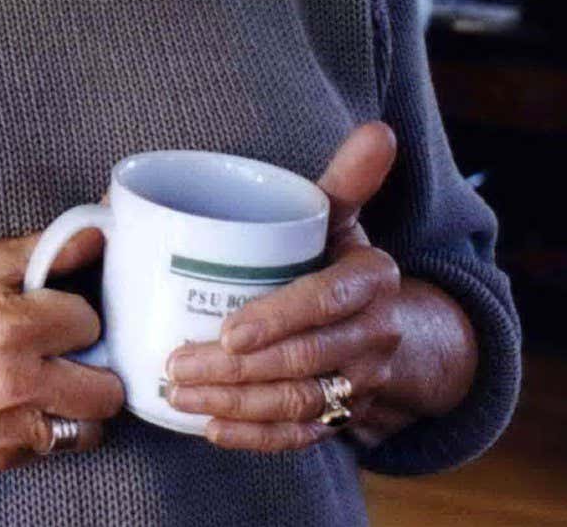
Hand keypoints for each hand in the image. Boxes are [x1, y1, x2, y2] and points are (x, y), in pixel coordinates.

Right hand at [0, 229, 126, 471]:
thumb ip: (47, 251)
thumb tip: (98, 235)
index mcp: (6, 329)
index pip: (90, 324)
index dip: (75, 315)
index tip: (56, 315)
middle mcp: (8, 385)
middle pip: (106, 391)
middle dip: (93, 366)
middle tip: (67, 353)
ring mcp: (2, 430)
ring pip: (87, 429)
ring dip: (76, 404)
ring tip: (48, 380)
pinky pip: (50, 449)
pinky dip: (44, 426)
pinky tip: (18, 402)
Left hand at [162, 122, 408, 451]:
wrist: (390, 327)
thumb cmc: (340, 260)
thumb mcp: (344, 218)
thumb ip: (346, 179)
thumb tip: (378, 129)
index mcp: (372, 281)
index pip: (325, 303)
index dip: (279, 320)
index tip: (229, 332)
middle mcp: (374, 336)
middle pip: (303, 360)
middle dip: (237, 370)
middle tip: (176, 364)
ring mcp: (360, 383)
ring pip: (298, 402)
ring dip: (236, 405)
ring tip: (179, 394)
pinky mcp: (343, 416)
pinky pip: (301, 436)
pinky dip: (256, 438)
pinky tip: (211, 429)